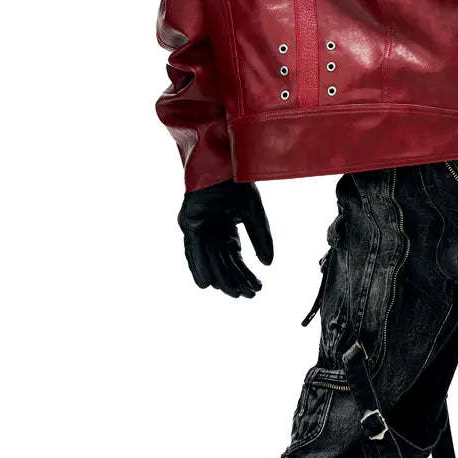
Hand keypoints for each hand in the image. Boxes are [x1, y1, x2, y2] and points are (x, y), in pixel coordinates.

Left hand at [178, 181, 273, 297]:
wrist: (221, 163)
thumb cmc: (236, 183)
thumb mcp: (253, 214)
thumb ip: (261, 238)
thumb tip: (268, 264)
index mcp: (227, 229)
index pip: (236, 258)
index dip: (246, 273)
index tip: (256, 287)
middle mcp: (213, 232)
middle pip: (223, 262)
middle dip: (235, 280)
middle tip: (246, 295)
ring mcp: (200, 229)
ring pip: (209, 260)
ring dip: (219, 277)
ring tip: (231, 293)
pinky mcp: (189, 224)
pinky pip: (193, 250)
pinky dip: (198, 266)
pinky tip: (206, 283)